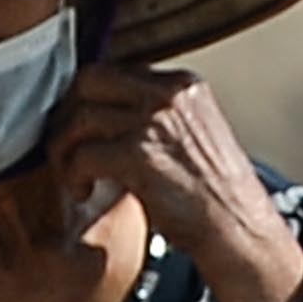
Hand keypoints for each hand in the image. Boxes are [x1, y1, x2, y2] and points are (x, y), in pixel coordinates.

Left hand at [59, 63, 302, 301]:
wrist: (239, 230)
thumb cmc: (216, 196)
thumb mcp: (195, 136)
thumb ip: (158, 116)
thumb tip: (108, 115)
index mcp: (185, 85)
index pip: (117, 71)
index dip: (91, 99)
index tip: (81, 126)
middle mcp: (169, 95)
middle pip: (90, 81)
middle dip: (69, 112)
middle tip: (65, 144)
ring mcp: (153, 122)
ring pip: (80, 116)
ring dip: (64, 148)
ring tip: (72, 174)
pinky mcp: (138, 155)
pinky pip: (82, 154)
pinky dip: (73, 174)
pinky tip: (82, 191)